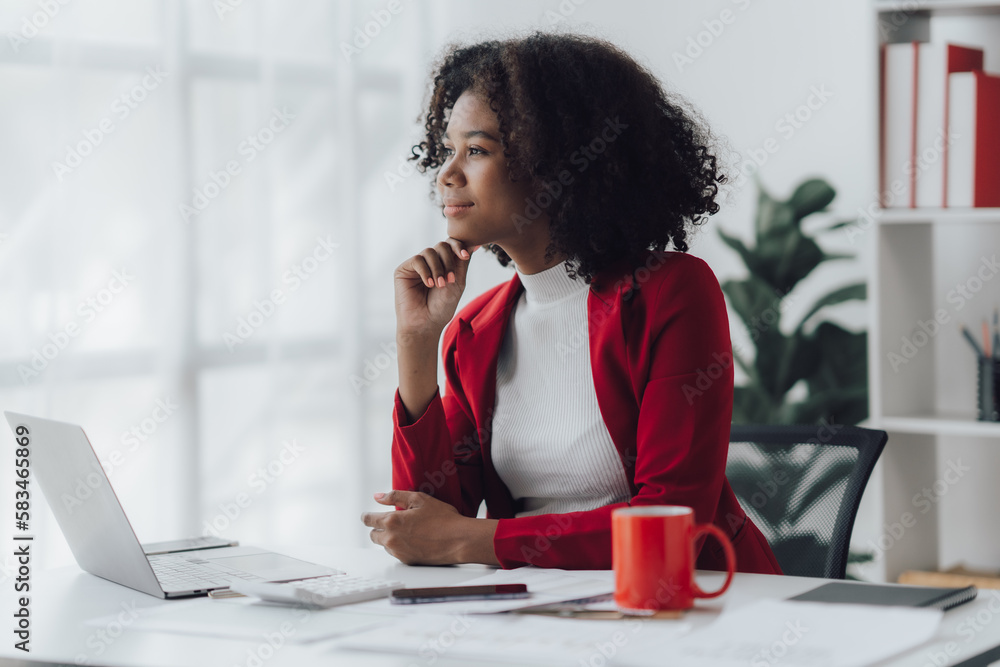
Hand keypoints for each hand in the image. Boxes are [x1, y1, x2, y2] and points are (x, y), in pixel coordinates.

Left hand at [361, 490, 496, 565]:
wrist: (459, 540)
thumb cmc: (443, 519)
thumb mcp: (419, 499)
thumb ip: (395, 496)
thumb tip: (378, 496)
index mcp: (392, 521)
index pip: (368, 520)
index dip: (366, 516)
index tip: (367, 516)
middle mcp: (392, 539)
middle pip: (373, 535)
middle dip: (379, 528)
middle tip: (392, 522)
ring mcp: (399, 552)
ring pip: (384, 545)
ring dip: (390, 538)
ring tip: (408, 531)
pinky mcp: (407, 561)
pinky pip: (396, 553)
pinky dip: (400, 546)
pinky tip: (415, 540)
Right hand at [394, 239, 480, 338]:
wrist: (425, 323)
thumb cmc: (442, 306)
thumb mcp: (457, 282)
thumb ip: (463, 262)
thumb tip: (475, 243)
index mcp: (444, 263)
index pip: (451, 245)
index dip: (459, 246)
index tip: (465, 256)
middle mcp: (430, 262)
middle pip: (442, 246)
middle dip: (449, 261)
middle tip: (450, 280)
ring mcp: (417, 265)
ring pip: (430, 252)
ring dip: (438, 268)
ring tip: (439, 285)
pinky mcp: (404, 270)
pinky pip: (417, 260)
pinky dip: (425, 271)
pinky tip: (429, 284)